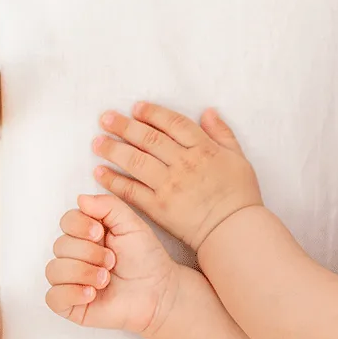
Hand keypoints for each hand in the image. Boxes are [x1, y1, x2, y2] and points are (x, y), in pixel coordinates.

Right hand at [44, 193, 180, 336]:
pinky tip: (92, 293)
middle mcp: (75, 256)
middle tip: (112, 262)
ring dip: (83, 272)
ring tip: (106, 279)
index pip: (66, 221)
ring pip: (54, 270)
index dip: (79, 226)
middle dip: (89, 253)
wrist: (158, 292)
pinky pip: (53, 297)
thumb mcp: (131, 224)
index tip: (100, 233)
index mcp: (86, 235)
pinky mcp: (71, 305)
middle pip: (60, 245)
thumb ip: (108, 206)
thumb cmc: (146, 259)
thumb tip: (80, 199)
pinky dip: (71, 293)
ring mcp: (71, 281)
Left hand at [91, 101, 261, 250]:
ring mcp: (169, 185)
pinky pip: (131, 191)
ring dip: (113, 150)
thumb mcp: (238, 157)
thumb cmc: (240, 195)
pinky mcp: (159, 207)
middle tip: (105, 118)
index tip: (136, 108)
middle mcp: (183, 163)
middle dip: (124, 126)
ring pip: (136, 161)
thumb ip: (222, 133)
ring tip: (97, 142)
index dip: (152, 113)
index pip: (173, 123)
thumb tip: (208, 112)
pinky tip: (99, 173)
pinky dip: (114, 181)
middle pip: (148, 139)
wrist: (234, 230)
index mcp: (203, 148)